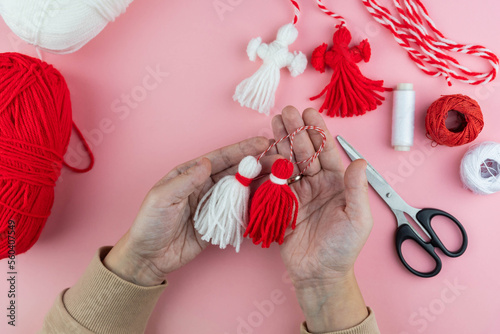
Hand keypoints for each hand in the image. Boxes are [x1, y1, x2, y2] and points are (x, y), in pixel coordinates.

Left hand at [103, 137, 268, 286]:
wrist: (149, 257)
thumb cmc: (150, 223)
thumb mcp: (162, 198)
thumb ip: (185, 181)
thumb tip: (206, 164)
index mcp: (191, 174)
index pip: (220, 159)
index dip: (241, 150)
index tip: (262, 143)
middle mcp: (206, 186)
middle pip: (237, 172)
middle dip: (258, 165)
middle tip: (280, 160)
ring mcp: (215, 206)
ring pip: (243, 190)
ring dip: (261, 184)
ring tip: (282, 177)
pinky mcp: (220, 225)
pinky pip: (241, 213)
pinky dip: (256, 207)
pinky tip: (271, 200)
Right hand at [270, 106, 372, 331]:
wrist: (319, 274)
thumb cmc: (343, 248)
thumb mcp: (357, 219)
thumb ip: (356, 189)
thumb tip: (359, 161)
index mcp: (337, 183)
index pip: (327, 151)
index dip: (318, 132)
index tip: (309, 113)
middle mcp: (318, 183)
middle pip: (305, 152)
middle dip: (295, 131)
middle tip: (285, 112)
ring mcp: (299, 192)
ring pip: (289, 162)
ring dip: (281, 142)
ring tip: (273, 123)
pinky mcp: (282, 204)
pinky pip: (275, 181)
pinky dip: (269, 165)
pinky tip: (265, 150)